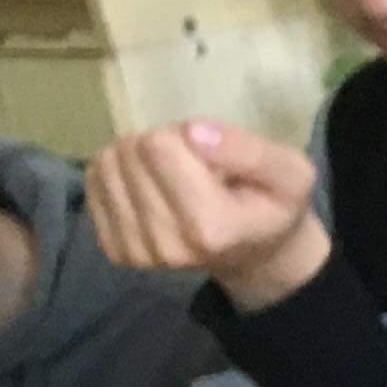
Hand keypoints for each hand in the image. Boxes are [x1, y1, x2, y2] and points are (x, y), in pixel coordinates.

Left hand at [86, 119, 329, 309]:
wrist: (256, 253)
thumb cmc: (273, 206)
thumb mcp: (291, 172)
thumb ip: (250, 151)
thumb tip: (193, 133)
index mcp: (212, 228)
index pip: (160, 146)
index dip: (186, 136)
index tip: (211, 157)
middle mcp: (169, 246)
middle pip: (132, 153)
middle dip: (160, 145)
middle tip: (192, 167)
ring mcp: (138, 253)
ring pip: (107, 165)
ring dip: (137, 158)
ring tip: (171, 176)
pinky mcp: (116, 251)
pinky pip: (95, 183)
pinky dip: (119, 175)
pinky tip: (149, 188)